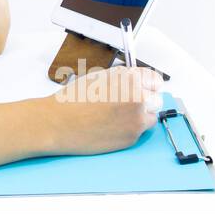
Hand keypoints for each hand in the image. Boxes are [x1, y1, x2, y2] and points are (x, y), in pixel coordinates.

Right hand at [46, 65, 163, 155]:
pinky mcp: (132, 138)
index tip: (145, 88)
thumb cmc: (72, 99)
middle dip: (145, 100)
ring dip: (140, 115)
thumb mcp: (99, 77)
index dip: (148, 84)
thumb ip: (123, 78)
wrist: (58, 123)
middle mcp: (138, 98)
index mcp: (129, 79)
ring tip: (117, 115)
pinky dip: (130, 128)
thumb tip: (137, 82)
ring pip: (151, 117)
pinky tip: (111, 125)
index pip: (155, 80)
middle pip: (157, 99)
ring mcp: (137, 120)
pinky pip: (139, 131)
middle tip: (127, 102)